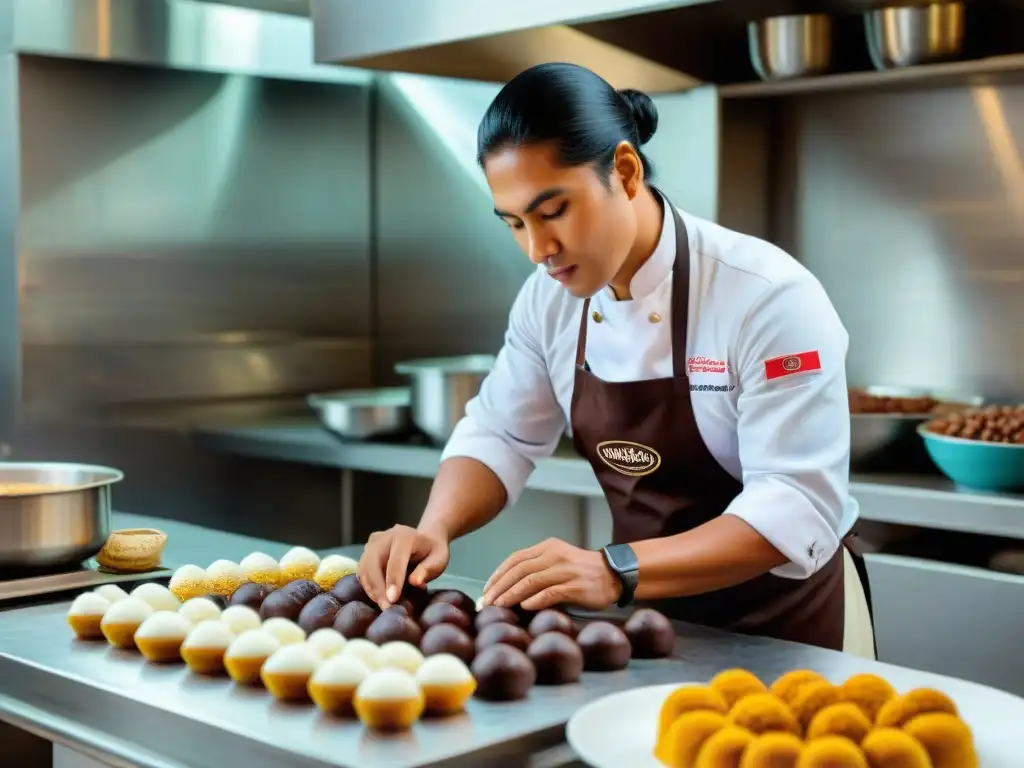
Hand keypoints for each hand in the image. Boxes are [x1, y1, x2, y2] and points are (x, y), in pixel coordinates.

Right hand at [358, 524, 449, 608]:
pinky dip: (368, 586)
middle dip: (377, 588)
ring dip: (371, 589)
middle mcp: (385, 537)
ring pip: (364, 568)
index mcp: (404, 536)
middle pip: (372, 563)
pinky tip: (378, 597)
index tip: (393, 600)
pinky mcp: (366, 552)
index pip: (395, 561)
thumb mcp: (439, 559)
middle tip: (386, 607)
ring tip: (383, 605)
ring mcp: (373, 543)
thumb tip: (414, 581)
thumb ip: (428, 569)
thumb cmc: (432, 552)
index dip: (393, 581)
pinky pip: (362, 571)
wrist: (424, 540)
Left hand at [482, 538, 621, 611]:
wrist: (614, 574)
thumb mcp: (557, 560)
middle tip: (487, 602)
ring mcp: (565, 570)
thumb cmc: (582, 571)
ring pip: (531, 581)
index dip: (498, 574)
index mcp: (548, 547)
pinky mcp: (576, 586)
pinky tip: (524, 607)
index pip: (516, 559)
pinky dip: (535, 600)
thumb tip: (507, 588)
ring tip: (499, 606)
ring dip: (512, 594)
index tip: (486, 589)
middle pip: (520, 570)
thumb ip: (536, 568)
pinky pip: (550, 592)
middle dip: (500, 587)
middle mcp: (555, 555)